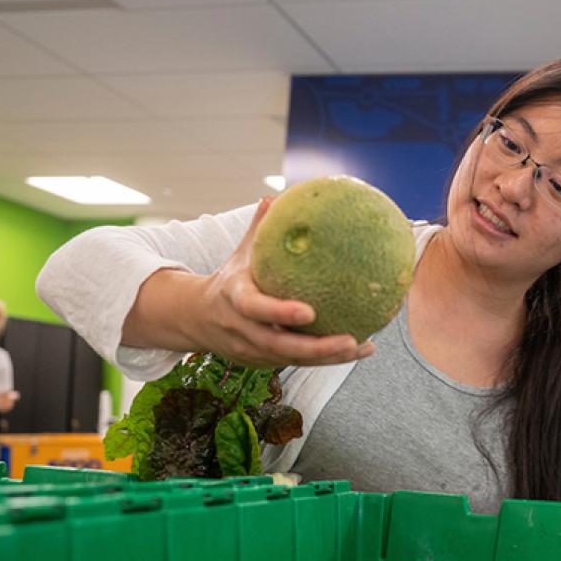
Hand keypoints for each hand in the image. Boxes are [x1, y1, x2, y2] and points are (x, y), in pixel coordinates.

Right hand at [173, 195, 375, 368]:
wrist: (197, 318)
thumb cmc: (230, 280)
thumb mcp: (239, 255)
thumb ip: (257, 229)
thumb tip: (274, 197)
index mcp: (235, 299)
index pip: (256, 309)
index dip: (280, 313)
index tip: (309, 312)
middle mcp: (243, 329)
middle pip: (280, 346)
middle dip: (316, 347)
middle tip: (350, 339)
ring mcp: (253, 351)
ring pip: (295, 359)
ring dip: (330, 357)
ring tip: (364, 346)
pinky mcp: (264, 364)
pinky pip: (300, 364)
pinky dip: (329, 359)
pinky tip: (360, 348)